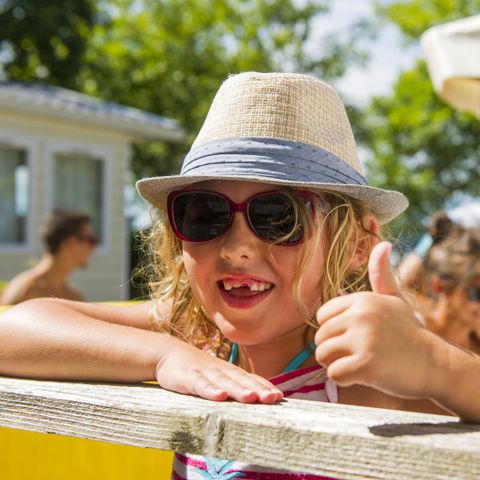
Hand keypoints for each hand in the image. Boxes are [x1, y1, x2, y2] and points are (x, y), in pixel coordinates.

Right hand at [155, 338, 282, 402]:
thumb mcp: (218, 376)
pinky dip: (210, 390)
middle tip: (274, 398)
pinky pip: (200, 384)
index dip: (264, 387)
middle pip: (241, 381)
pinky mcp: (187, 377)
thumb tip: (258, 398)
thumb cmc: (198, 369)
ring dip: (238, 390)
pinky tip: (219, 396)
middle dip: (258, 389)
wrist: (169, 353)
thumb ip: (235, 385)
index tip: (280, 397)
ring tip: (252, 398)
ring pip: (224, 382)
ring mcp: (204, 373)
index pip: (250, 379)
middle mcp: (220, 371)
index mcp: (229, 372)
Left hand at [315, 242, 441, 398]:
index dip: (334, 330)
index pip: (322, 316)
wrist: (436, 363)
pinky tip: (363, 375)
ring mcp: (363, 339)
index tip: (354, 336)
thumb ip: (381, 275)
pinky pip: (333, 373)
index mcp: (362, 299)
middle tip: (358, 353)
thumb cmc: (409, 332)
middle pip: (320, 337)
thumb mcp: (394, 299)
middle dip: (334, 349)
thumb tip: (382, 244)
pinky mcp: (365, 364)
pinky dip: (344, 379)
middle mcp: (360, 315)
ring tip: (359, 362)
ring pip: (322, 355)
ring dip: (336, 364)